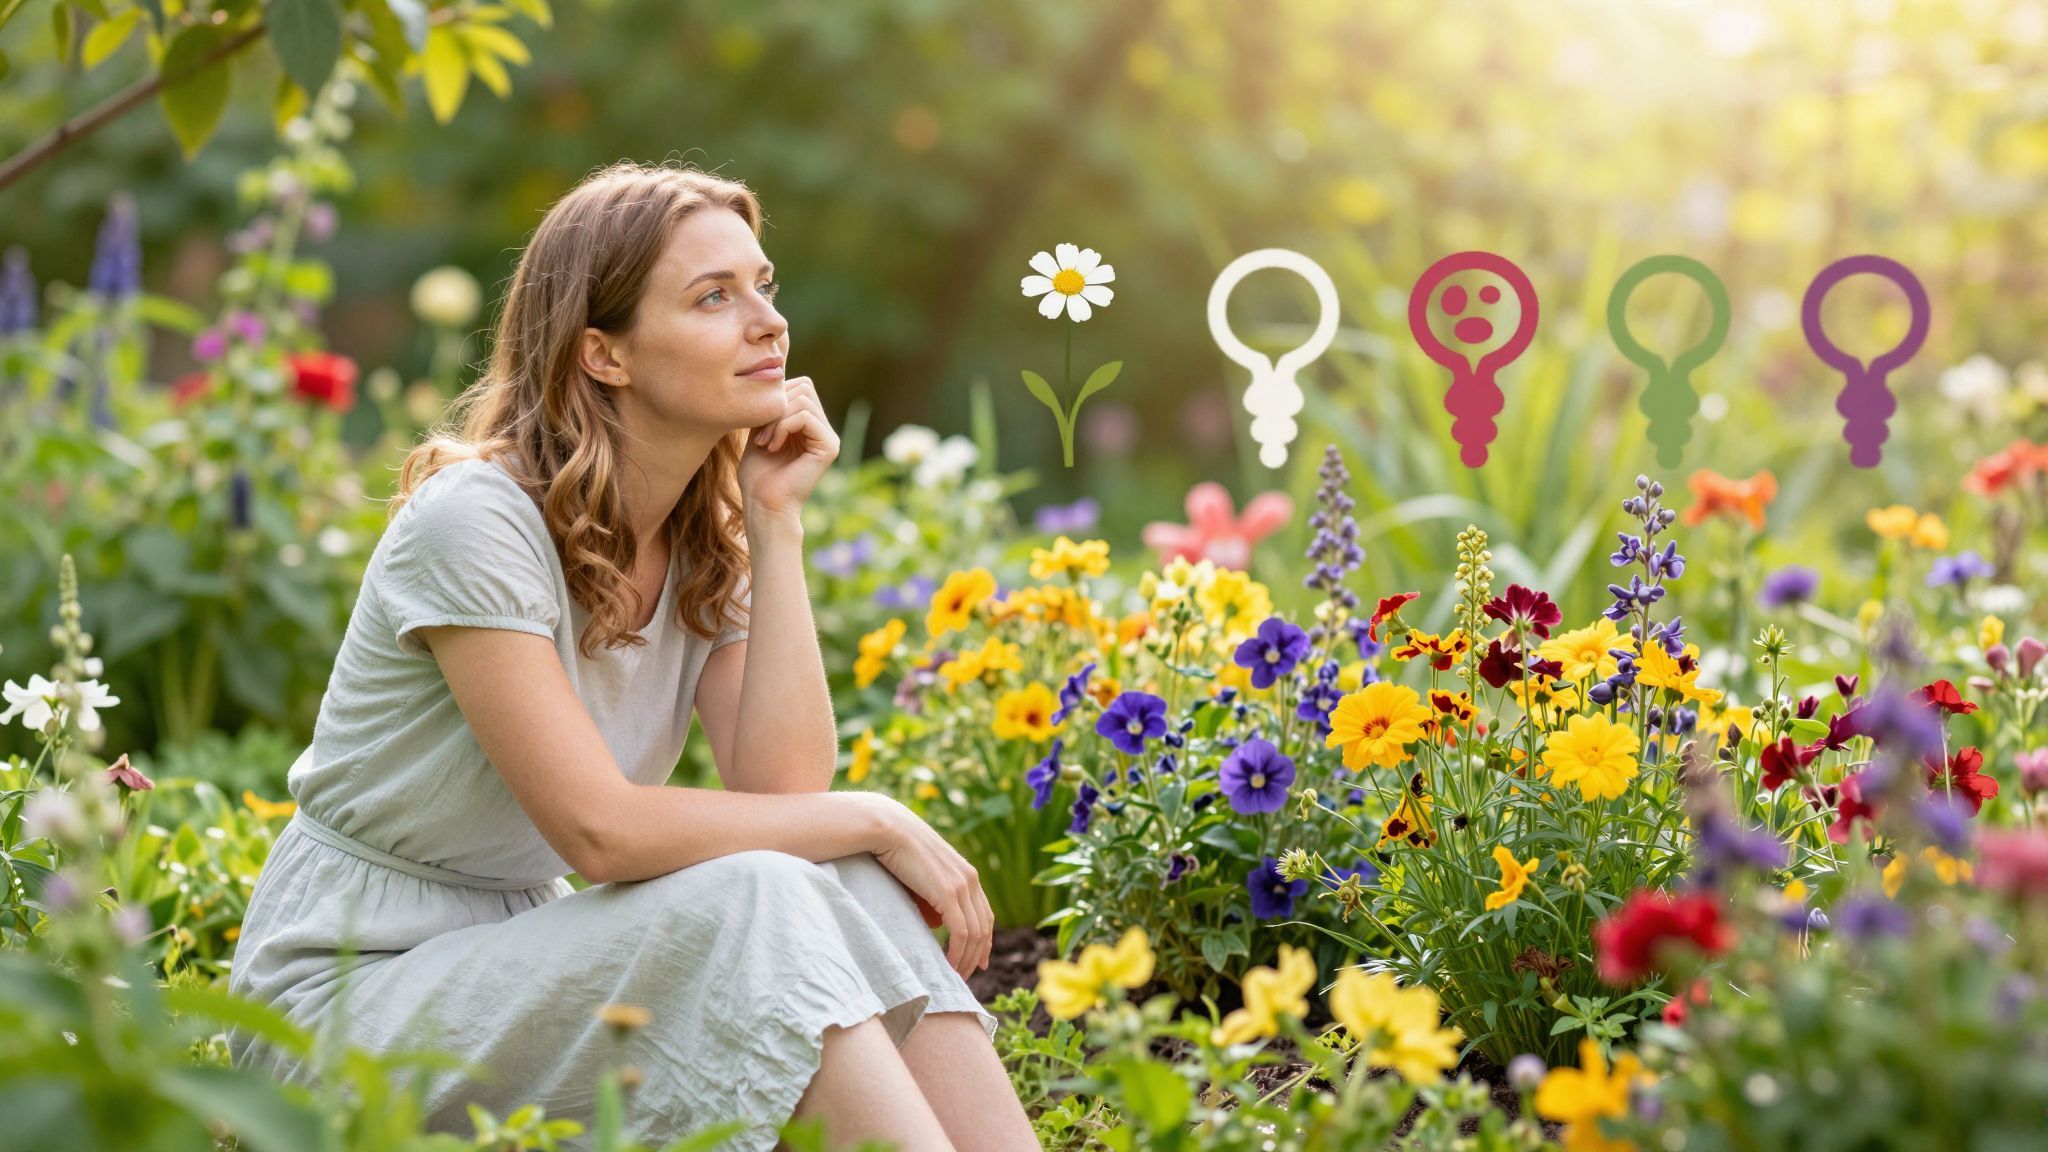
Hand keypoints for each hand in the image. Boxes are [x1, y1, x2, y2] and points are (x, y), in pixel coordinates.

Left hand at [737, 375, 838, 519]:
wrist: (763, 505)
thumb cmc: (757, 476)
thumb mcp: (759, 431)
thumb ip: (771, 408)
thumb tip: (774, 378)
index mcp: (810, 425)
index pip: (799, 386)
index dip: (776, 397)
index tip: (756, 426)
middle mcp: (823, 429)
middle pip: (804, 386)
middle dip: (777, 405)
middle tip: (761, 433)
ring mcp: (829, 438)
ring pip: (803, 399)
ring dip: (776, 418)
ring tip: (765, 441)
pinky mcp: (830, 446)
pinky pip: (805, 416)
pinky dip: (783, 427)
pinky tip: (774, 446)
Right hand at [860, 795, 992, 978]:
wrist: (888, 829)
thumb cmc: (899, 852)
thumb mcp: (922, 878)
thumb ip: (934, 899)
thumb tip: (936, 923)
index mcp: (967, 874)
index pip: (985, 914)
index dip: (985, 941)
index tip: (980, 962)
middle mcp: (970, 879)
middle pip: (984, 927)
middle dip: (978, 955)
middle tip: (966, 977)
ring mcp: (962, 885)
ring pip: (975, 933)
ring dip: (967, 959)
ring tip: (955, 977)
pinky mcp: (949, 892)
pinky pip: (961, 932)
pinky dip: (959, 953)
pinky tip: (949, 965)